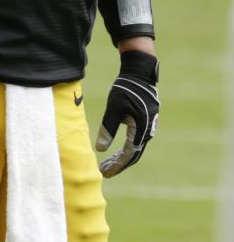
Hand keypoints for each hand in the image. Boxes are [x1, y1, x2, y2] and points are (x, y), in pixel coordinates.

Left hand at [95, 50, 158, 176]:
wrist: (139, 74)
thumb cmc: (125, 89)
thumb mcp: (114, 108)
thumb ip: (107, 128)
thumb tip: (100, 149)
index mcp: (141, 128)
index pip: (129, 153)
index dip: (117, 165)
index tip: (105, 173)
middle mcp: (148, 131)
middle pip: (133, 154)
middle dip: (118, 164)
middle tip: (103, 172)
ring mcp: (148, 127)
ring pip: (134, 148)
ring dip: (121, 157)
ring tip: (105, 164)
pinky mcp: (145, 123)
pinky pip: (135, 141)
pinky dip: (125, 148)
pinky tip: (115, 151)